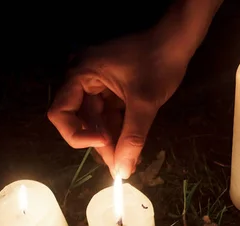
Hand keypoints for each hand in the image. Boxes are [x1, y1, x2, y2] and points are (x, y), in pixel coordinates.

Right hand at [48, 30, 187, 178]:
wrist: (178, 40)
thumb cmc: (159, 64)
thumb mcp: (145, 104)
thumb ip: (132, 138)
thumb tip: (122, 172)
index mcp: (80, 73)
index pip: (61, 113)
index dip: (77, 134)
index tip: (105, 143)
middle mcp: (81, 76)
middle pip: (82, 120)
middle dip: (101, 144)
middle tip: (120, 167)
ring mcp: (95, 81)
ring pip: (97, 120)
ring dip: (112, 141)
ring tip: (127, 164)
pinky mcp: (109, 86)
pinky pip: (108, 113)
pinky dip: (119, 130)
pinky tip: (130, 149)